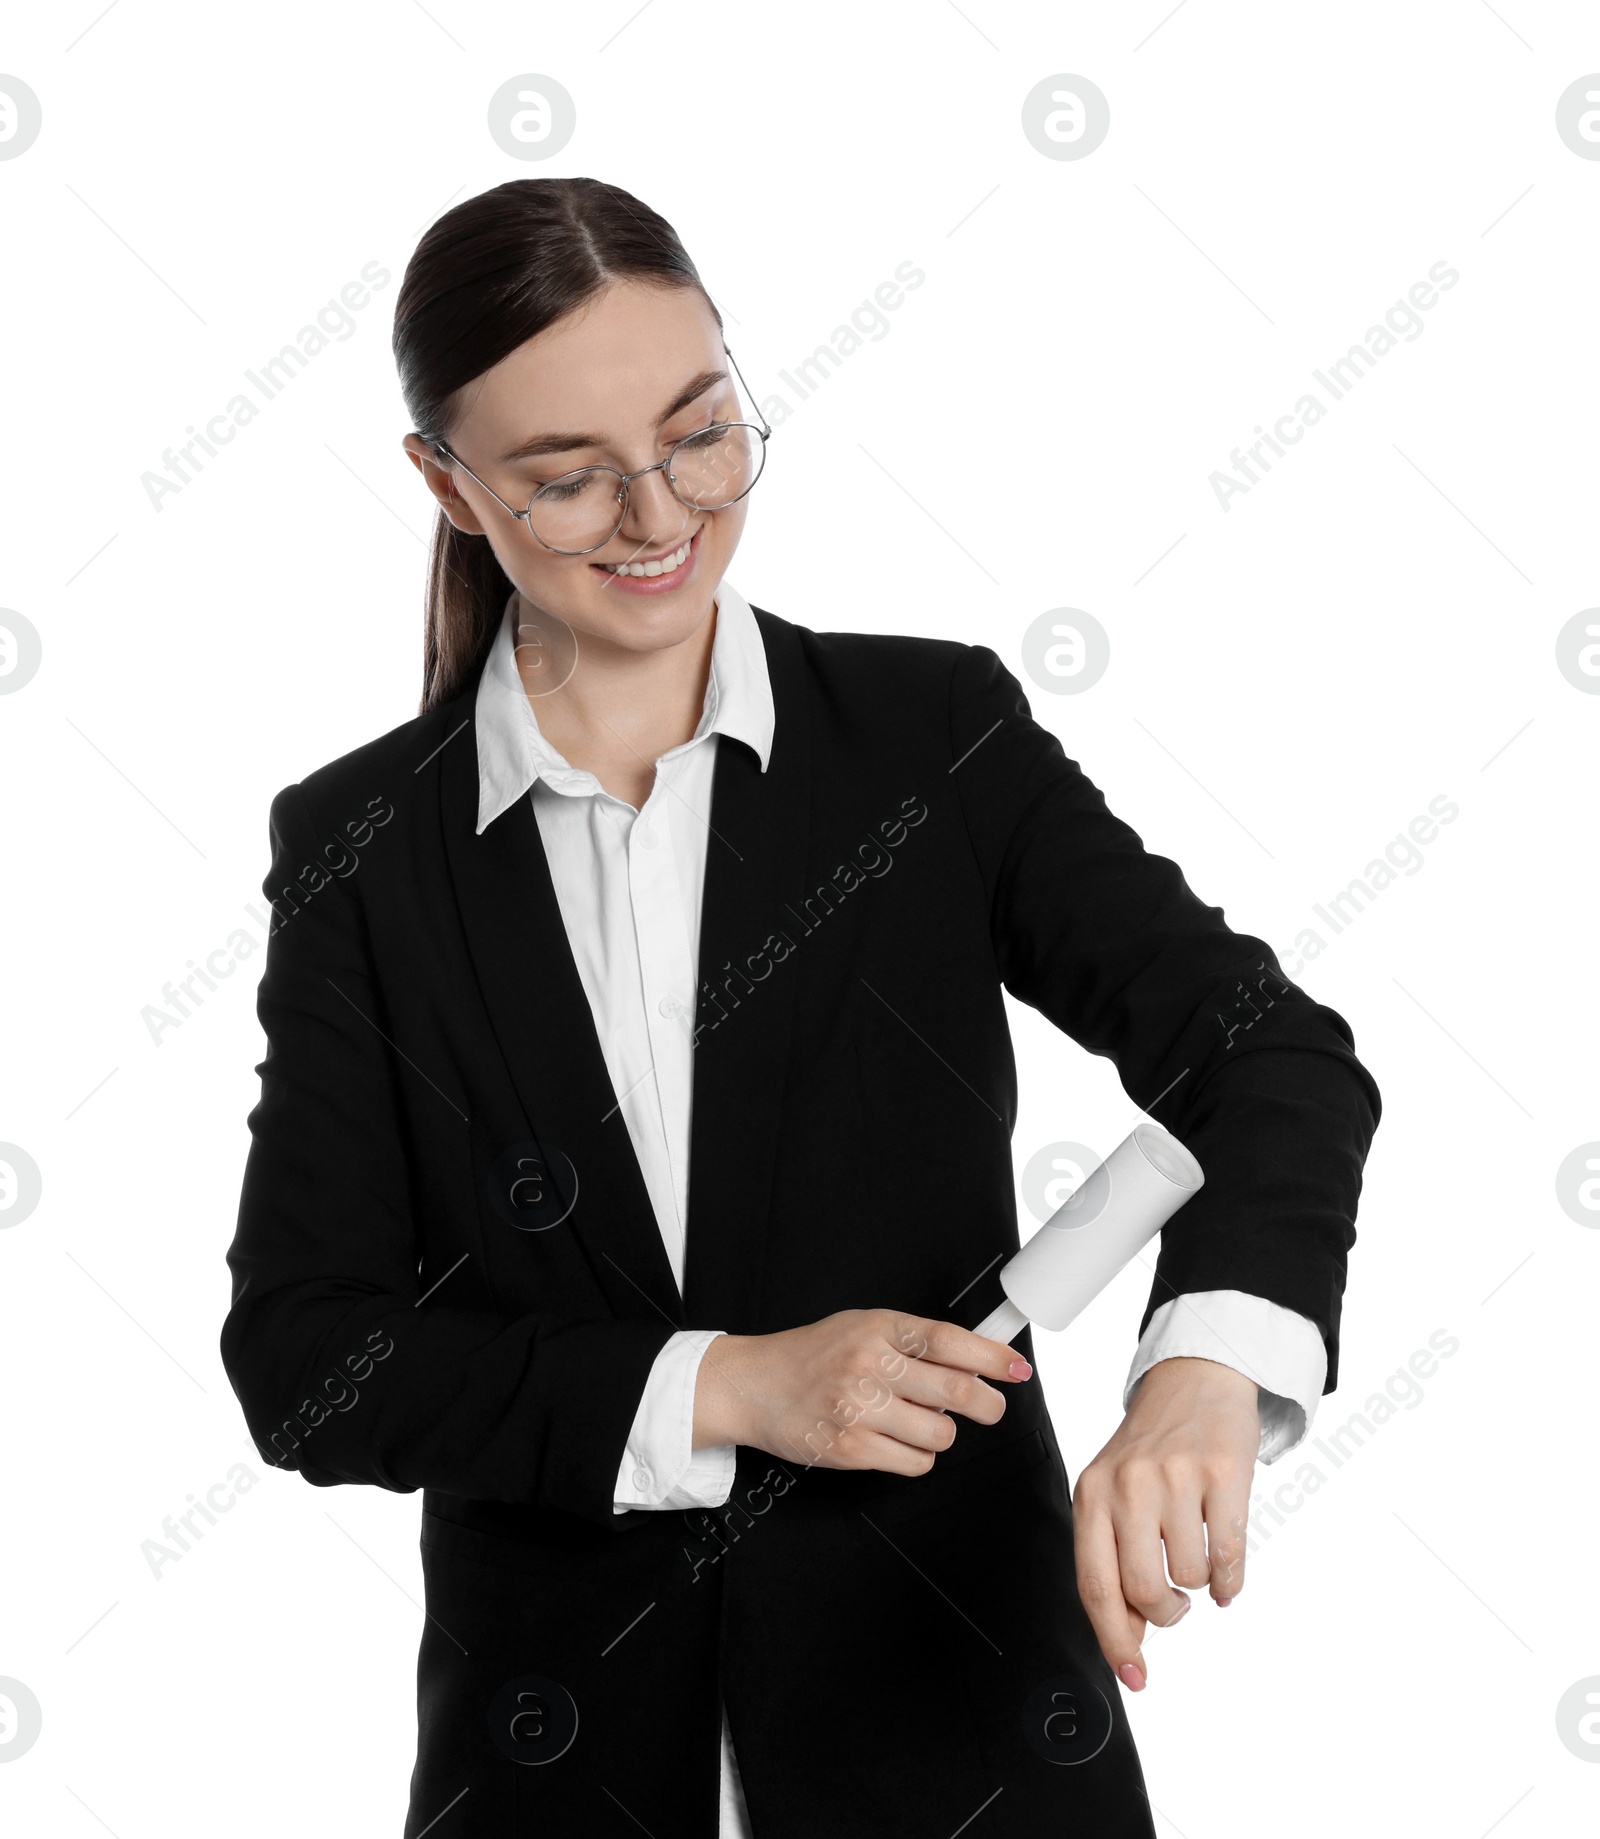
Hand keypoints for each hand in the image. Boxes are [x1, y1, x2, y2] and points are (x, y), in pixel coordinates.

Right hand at [693, 1309, 1033, 1475]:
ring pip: (940, 1434)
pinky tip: (895, 1441)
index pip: (949, 1339)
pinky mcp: (850, 1449)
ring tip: (917, 1422)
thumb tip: (974, 1359)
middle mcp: (869, 1365)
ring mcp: (859, 1409)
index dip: (991, 1356)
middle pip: (956, 1391)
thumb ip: (912, 1341)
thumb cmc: (811, 1355)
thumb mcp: (862, 1327)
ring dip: (941, 1434)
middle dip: (986, 1405)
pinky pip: (914, 1463)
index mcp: (878, 1328)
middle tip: (989, 1407)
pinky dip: (916, 1457)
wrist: (753, 1385)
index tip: (1016, 1367)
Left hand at [1072, 1355, 1259, 1690]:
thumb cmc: (1151, 1447)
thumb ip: (1114, 1557)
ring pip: (1190, 1577)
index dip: (1114, 1640)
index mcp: (1091, 1494)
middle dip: (1166, 1614)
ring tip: (1197, 1560)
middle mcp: (1127, 1484)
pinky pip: (1229, 1556)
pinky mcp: (1221, 1471)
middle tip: (1175, 1605)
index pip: (1094, 1585)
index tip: (1133, 1675)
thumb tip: (1131, 1635)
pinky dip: (1230, 1580)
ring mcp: (1175, 1476)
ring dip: (1199, 1587)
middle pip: (1144, 1590)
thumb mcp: (1114, 1492)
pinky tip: (1225, 1573)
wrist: (1194, 1379)